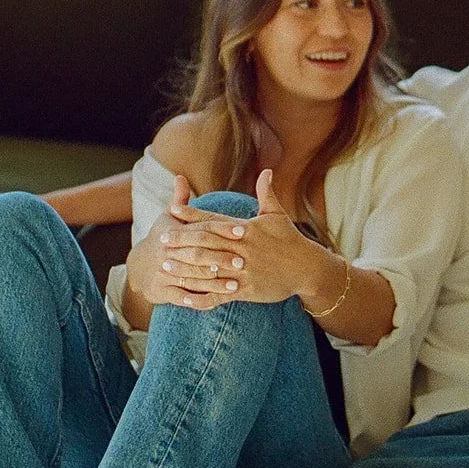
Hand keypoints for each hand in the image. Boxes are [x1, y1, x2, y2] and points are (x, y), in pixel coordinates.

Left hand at [145, 169, 319, 310]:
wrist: (307, 269)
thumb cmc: (291, 241)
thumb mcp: (278, 215)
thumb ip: (267, 193)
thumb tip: (266, 170)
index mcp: (245, 229)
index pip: (214, 219)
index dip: (193, 214)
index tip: (173, 210)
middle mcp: (241, 249)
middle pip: (206, 243)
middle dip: (182, 241)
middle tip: (161, 239)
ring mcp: (243, 270)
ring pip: (208, 269)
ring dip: (185, 268)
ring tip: (164, 266)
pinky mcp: (246, 290)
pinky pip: (219, 294)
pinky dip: (201, 297)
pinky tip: (184, 297)